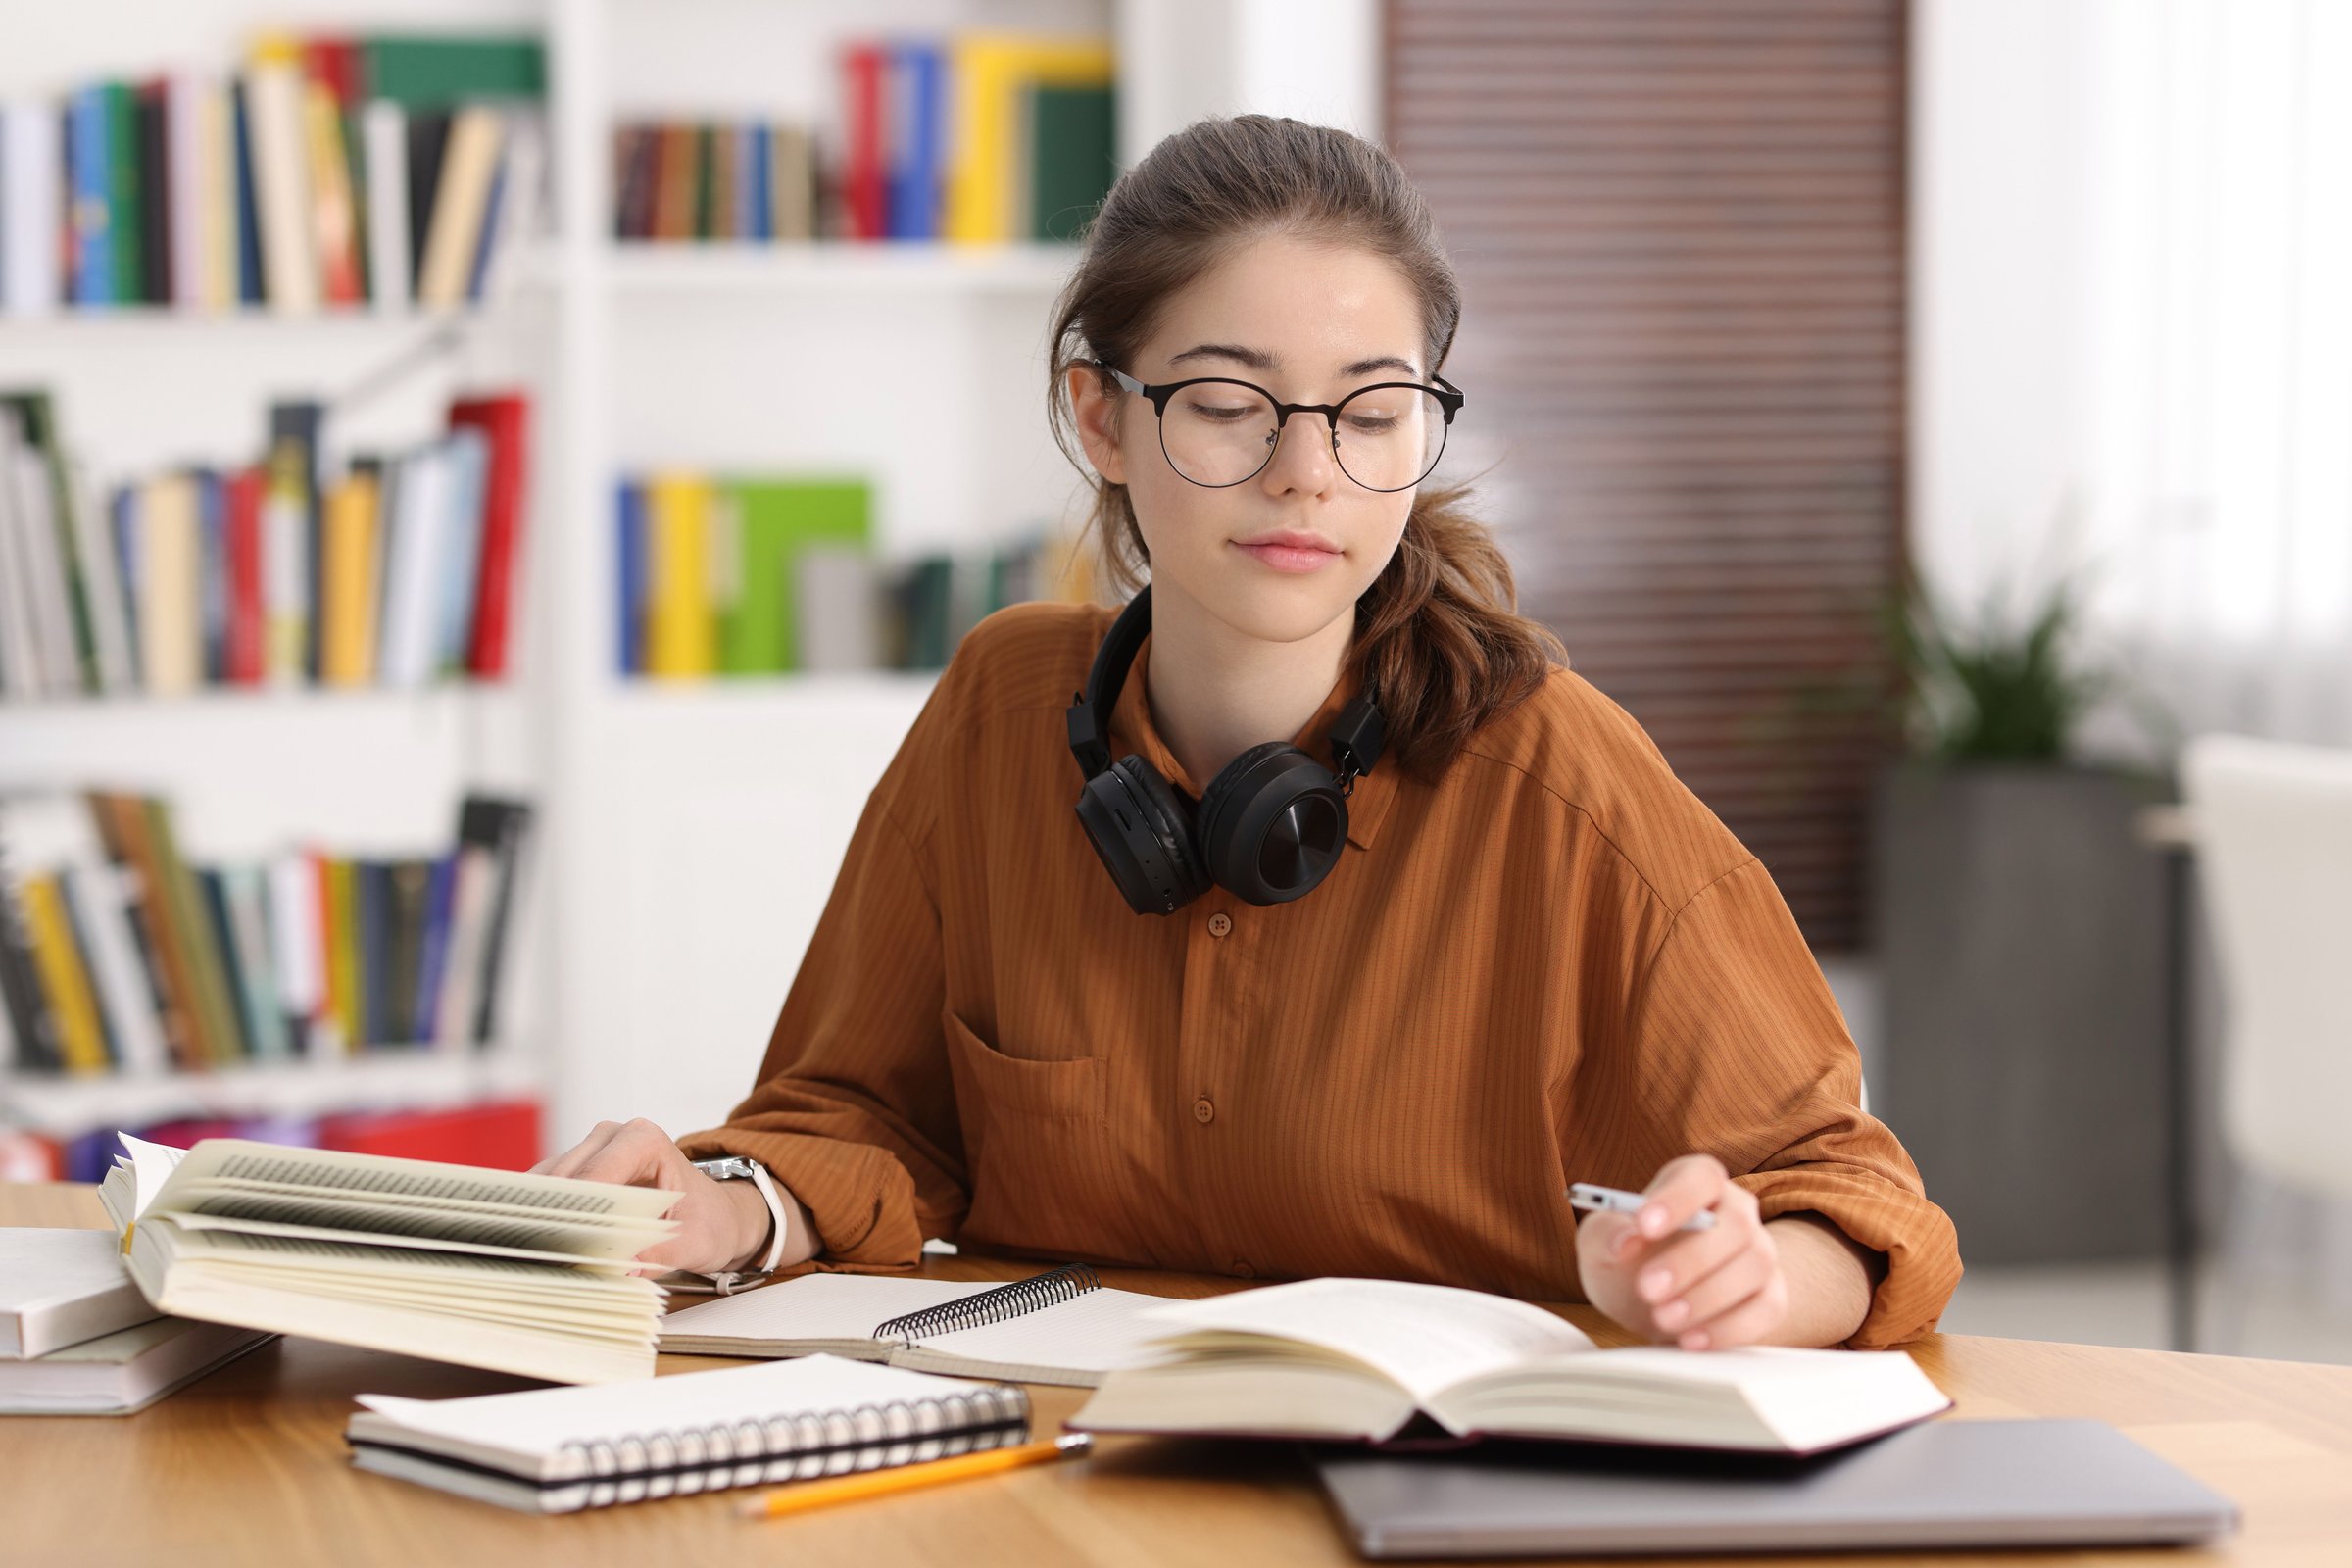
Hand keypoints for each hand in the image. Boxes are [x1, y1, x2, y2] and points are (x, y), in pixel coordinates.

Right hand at [531, 1118, 774, 1275]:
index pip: (597, 1175)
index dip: (580, 1212)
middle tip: (556, 1262)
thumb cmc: (709, 1222)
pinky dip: (545, 1220)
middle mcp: (612, 1136)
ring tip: (550, 1260)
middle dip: (559, 1219)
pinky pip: (548, 1194)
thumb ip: (660, 1254)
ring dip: (546, 1220)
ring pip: (549, 1186)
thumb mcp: (696, 1244)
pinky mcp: (577, 1171)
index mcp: (644, 1140)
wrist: (715, 1215)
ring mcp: (590, 1151)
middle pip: (566, 1179)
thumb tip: (622, 1268)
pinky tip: (548, 1250)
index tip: (568, 1249)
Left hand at [1573, 1154, 1787, 1349]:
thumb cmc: (1626, 1262)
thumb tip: (1626, 1239)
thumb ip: (1606, 1235)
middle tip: (1647, 1288)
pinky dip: (1730, 1327)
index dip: (1677, 1198)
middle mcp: (1737, 1211)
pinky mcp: (1770, 1296)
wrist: (1650, 1305)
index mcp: (1695, 1182)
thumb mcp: (1599, 1245)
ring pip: (1755, 1265)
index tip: (1644, 1226)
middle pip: (1734, 1224)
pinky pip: (1767, 1308)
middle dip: (1690, 1260)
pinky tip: (1691, 1340)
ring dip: (1707, 1296)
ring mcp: (1760, 1252)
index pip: (1702, 1176)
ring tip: (1662, 1318)